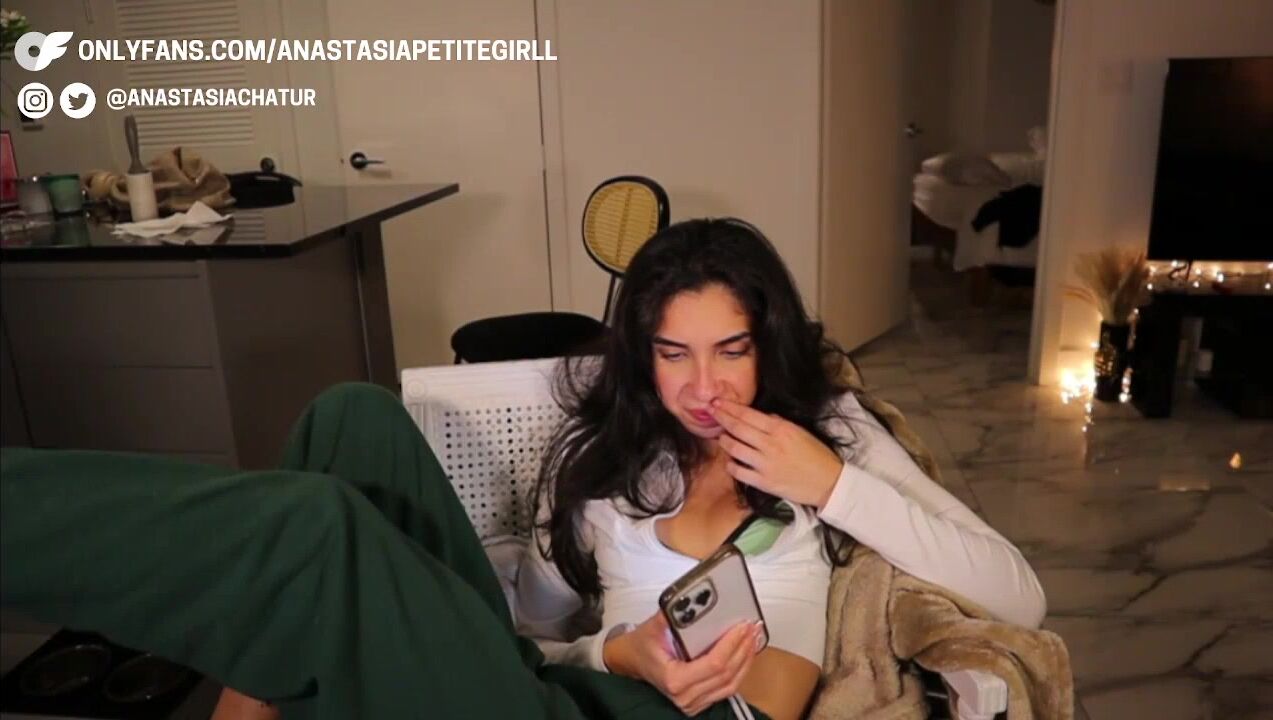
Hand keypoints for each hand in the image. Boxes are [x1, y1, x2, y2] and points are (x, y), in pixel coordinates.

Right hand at [603, 611, 762, 715]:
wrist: (632, 663)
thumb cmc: (643, 645)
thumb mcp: (652, 627)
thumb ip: (671, 614)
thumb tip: (690, 597)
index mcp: (674, 679)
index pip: (714, 664)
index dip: (732, 645)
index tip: (742, 626)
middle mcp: (685, 697)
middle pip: (726, 674)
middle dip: (743, 649)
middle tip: (753, 627)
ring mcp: (692, 703)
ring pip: (730, 684)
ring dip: (746, 660)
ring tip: (754, 638)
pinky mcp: (699, 702)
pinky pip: (726, 689)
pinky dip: (740, 671)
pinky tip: (746, 653)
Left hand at [709, 398, 843, 509]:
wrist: (828, 482)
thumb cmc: (816, 455)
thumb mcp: (800, 432)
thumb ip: (779, 423)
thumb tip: (761, 417)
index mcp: (780, 429)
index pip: (748, 415)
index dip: (730, 408)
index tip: (717, 402)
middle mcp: (770, 444)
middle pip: (738, 428)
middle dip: (721, 418)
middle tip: (710, 411)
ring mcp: (765, 464)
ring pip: (734, 449)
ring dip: (724, 441)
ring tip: (721, 437)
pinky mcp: (764, 483)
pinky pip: (739, 472)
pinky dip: (731, 465)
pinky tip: (730, 461)